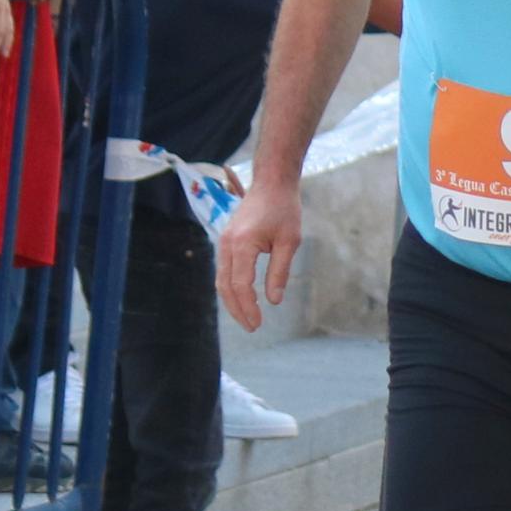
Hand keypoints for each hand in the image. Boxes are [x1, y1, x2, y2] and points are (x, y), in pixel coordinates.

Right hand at [217, 179, 302, 330]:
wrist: (271, 182)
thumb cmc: (284, 209)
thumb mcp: (290, 241)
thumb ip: (279, 272)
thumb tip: (273, 301)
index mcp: (243, 244)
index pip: (240, 285)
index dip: (248, 307)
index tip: (258, 323)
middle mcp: (227, 244)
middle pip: (225, 286)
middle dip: (237, 310)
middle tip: (252, 328)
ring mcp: (223, 241)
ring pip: (221, 280)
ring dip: (232, 301)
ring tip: (247, 318)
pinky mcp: (226, 241)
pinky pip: (223, 270)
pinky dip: (230, 288)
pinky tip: (242, 299)